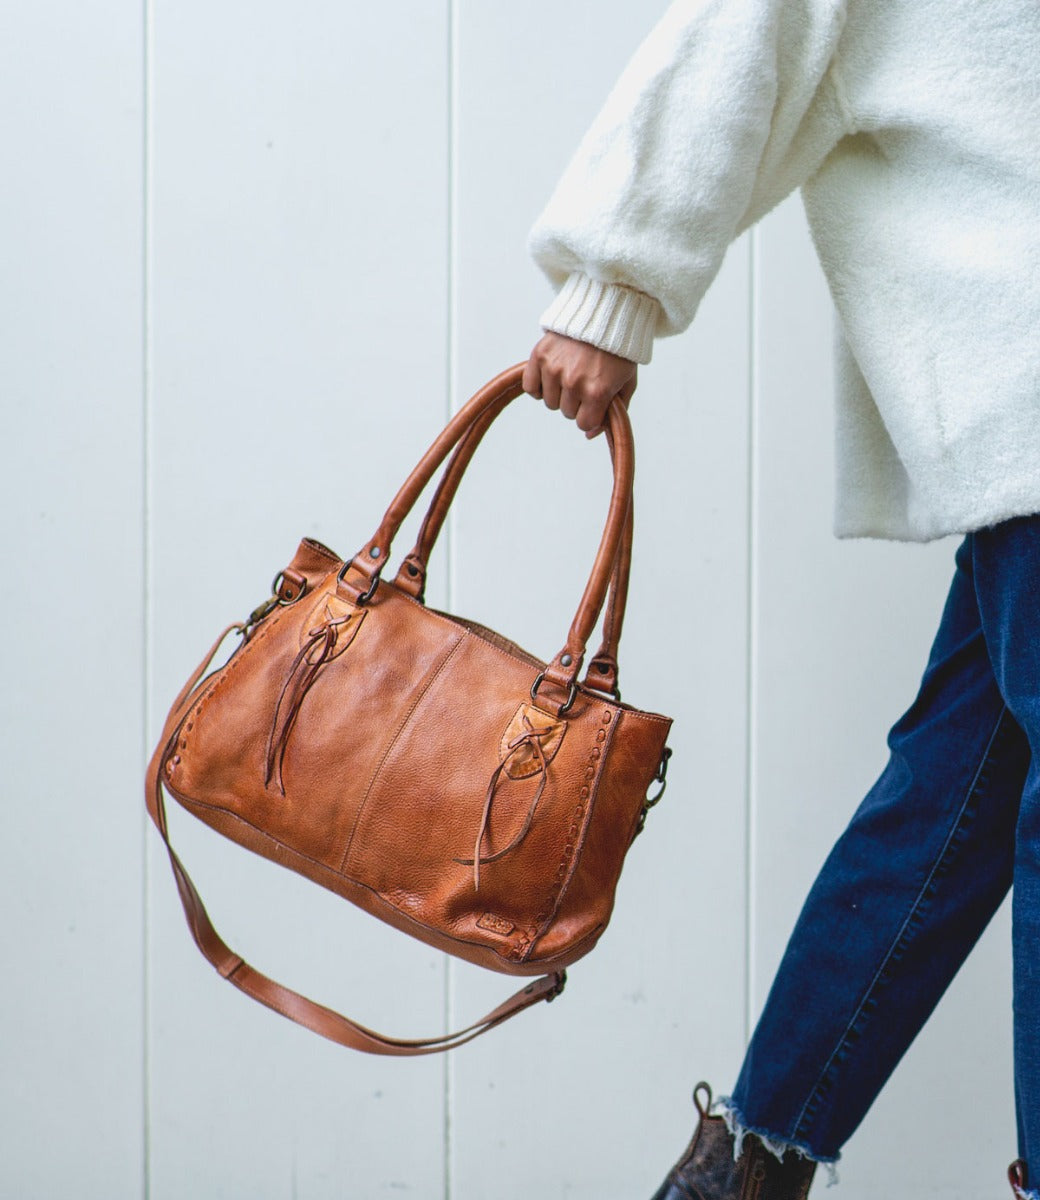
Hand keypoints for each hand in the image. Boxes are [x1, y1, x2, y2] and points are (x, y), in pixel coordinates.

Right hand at [523, 331, 637, 437]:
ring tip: (570, 373)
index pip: (583, 424)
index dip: (590, 415)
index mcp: (597, 391)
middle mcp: (573, 382)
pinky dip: (538, 384)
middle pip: (566, 413)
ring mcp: (554, 369)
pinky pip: (530, 387)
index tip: (595, 402)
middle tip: (585, 380)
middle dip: (577, 402)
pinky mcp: (539, 355)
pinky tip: (551, 375)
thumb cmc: (618, 351)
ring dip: (558, 393)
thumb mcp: (626, 383)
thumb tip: (589, 434)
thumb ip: (613, 413)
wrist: (604, 314)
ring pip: (548, 402)